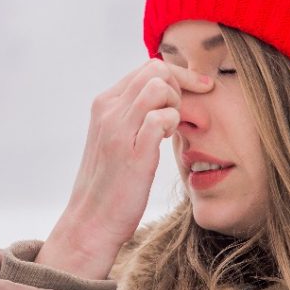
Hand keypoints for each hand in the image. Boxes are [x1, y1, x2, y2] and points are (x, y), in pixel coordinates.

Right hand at [36, 58, 214, 278]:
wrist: (91, 222)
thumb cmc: (109, 183)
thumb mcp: (115, 139)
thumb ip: (132, 114)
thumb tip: (163, 95)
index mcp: (104, 104)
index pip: (147, 67)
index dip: (178, 75)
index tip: (198, 89)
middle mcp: (108, 111)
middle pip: (155, 69)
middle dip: (181, 84)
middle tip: (184, 113)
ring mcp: (118, 131)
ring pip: (158, 86)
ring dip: (176, 103)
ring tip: (173, 128)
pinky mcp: (132, 153)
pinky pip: (160, 118)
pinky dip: (172, 124)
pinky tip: (168, 141)